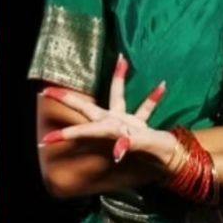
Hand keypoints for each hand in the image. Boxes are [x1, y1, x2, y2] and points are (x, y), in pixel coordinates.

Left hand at [38, 55, 172, 163]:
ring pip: (118, 98)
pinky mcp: (140, 126)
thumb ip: (131, 145)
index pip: (84, 130)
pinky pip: (145, 108)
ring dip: (119, 80)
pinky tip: (161, 86)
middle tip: (46, 91)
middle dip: (68, 99)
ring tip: (122, 61)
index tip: (46, 140)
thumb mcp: (145, 147)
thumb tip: (119, 148)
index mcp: (111, 131)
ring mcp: (126, 124)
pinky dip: (152, 98)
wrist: (176, 161)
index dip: (66, 134)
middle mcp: (113, 125)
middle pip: (86, 108)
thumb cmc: (159, 155)